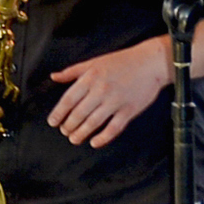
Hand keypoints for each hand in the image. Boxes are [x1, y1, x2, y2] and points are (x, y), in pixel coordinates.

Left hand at [43, 44, 172, 145]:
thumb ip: (72, 71)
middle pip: (79, 113)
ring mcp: (115, 101)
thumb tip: (54, 77)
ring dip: (81, 133)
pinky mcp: (129, 110)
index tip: (53, 122)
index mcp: (90, 78)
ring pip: (93, 123)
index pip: (69, 99)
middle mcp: (101, 90)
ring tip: (74, 138)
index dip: (59, 113)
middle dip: (69, 126)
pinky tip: (95, 142)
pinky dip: (103, 137)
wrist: (150, 63)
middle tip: (64, 131)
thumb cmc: (122, 61)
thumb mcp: (94, 62)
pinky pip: (114, 128)